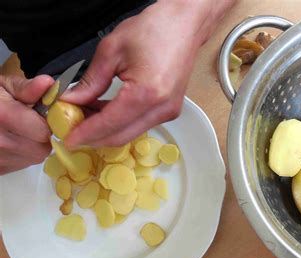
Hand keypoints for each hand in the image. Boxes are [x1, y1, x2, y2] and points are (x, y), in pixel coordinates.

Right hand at [0, 75, 52, 174]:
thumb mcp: (1, 86)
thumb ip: (26, 88)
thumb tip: (48, 84)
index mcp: (2, 116)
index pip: (43, 132)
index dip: (47, 123)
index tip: (42, 117)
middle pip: (40, 149)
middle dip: (40, 137)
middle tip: (30, 125)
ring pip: (31, 158)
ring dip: (31, 147)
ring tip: (16, 132)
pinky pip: (18, 165)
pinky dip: (18, 156)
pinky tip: (8, 142)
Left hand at [63, 0, 234, 147]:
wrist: (184, 25)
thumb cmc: (153, 30)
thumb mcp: (111, 50)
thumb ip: (91, 81)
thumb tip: (72, 101)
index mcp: (146, 94)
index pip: (109, 124)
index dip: (85, 133)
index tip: (67, 138)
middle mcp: (160, 109)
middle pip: (120, 137)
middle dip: (94, 137)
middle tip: (71, 130)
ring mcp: (168, 112)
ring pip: (130, 134)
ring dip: (106, 131)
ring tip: (85, 117)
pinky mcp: (170, 111)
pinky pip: (140, 126)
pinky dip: (120, 124)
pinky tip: (104, 113)